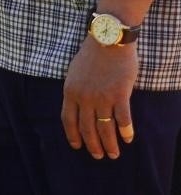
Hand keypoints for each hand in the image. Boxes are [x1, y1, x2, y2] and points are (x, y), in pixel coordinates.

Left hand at [62, 37, 137, 159]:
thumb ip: (76, 91)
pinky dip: (126, 131)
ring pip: (105, 128)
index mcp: (70, 91)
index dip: (73, 135)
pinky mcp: (120, 95)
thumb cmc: (91, 55)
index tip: (77, 146)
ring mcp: (102, 97)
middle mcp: (84, 98)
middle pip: (87, 128)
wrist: (107, 40)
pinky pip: (123, 119)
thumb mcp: (74, 73)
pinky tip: (128, 138)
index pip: (68, 120)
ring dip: (110, 144)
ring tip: (114, 154)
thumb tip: (79, 108)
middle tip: (99, 156)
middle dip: (93, 145)